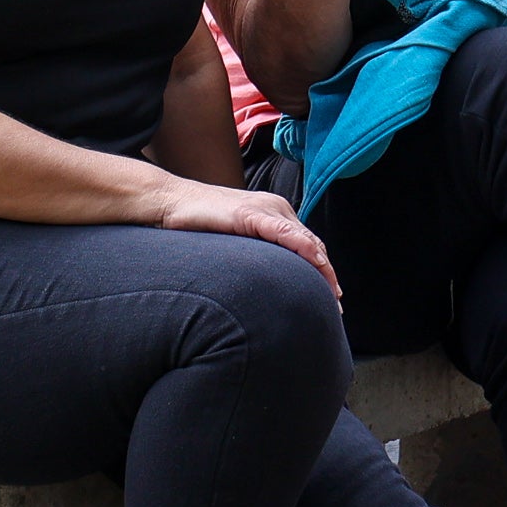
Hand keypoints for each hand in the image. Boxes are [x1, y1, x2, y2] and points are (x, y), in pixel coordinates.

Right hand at [153, 175, 340, 299]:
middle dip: (327, 275)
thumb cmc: (197, 224)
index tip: (332, 296)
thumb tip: (266, 282)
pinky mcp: (250, 214)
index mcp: (275, 214)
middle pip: (312, 244)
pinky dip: (303, 248)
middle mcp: (276, 208)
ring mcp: (265, 209)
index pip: (308, 244)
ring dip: (322, 268)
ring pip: (305, 239)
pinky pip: (283, 232)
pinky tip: (314, 263)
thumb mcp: (235, 241)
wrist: (169, 202)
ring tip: (331, 293)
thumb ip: (255, 253)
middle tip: (336, 304)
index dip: (323, 270)